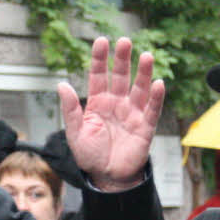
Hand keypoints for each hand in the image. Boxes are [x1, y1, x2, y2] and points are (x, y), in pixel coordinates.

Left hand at [57, 37, 165, 191]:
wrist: (107, 178)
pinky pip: (152, 110)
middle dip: (123, 59)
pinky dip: (156, 98)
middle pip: (120, 77)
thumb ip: (70, 110)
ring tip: (146, 56)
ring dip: (143, 73)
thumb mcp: (75, 133)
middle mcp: (116, 104)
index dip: (100, 59)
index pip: (98, 76)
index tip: (102, 41)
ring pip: (139, 89)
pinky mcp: (145, 128)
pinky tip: (158, 83)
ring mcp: (132, 114)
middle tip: (125, 41)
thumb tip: (62, 85)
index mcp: (97, 103)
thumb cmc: (90, 156)